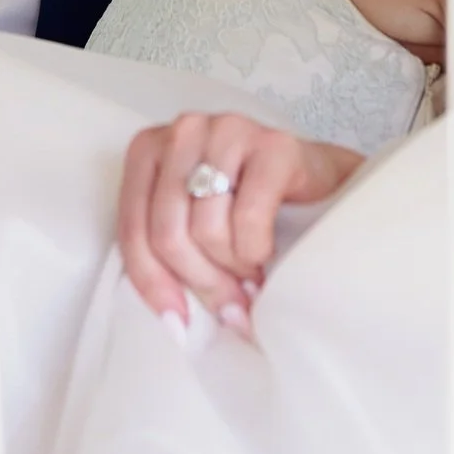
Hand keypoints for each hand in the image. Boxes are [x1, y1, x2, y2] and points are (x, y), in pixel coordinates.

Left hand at [117, 111, 363, 333]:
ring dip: (234, 268)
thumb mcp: (194, 227)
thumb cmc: (249, 207)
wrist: (321, 184)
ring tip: (252, 273)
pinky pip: (249, 218)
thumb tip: (175, 323)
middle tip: (231, 305)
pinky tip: (267, 253)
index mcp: (149, 148)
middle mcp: (184, 130)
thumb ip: (170, 256)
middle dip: (201, 282)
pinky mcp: (274, 145)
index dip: (152, 284)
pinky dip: (257, 250)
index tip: (178, 323)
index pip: (132, 228)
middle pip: (168, 233)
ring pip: (206, 230)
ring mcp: (229, 131)